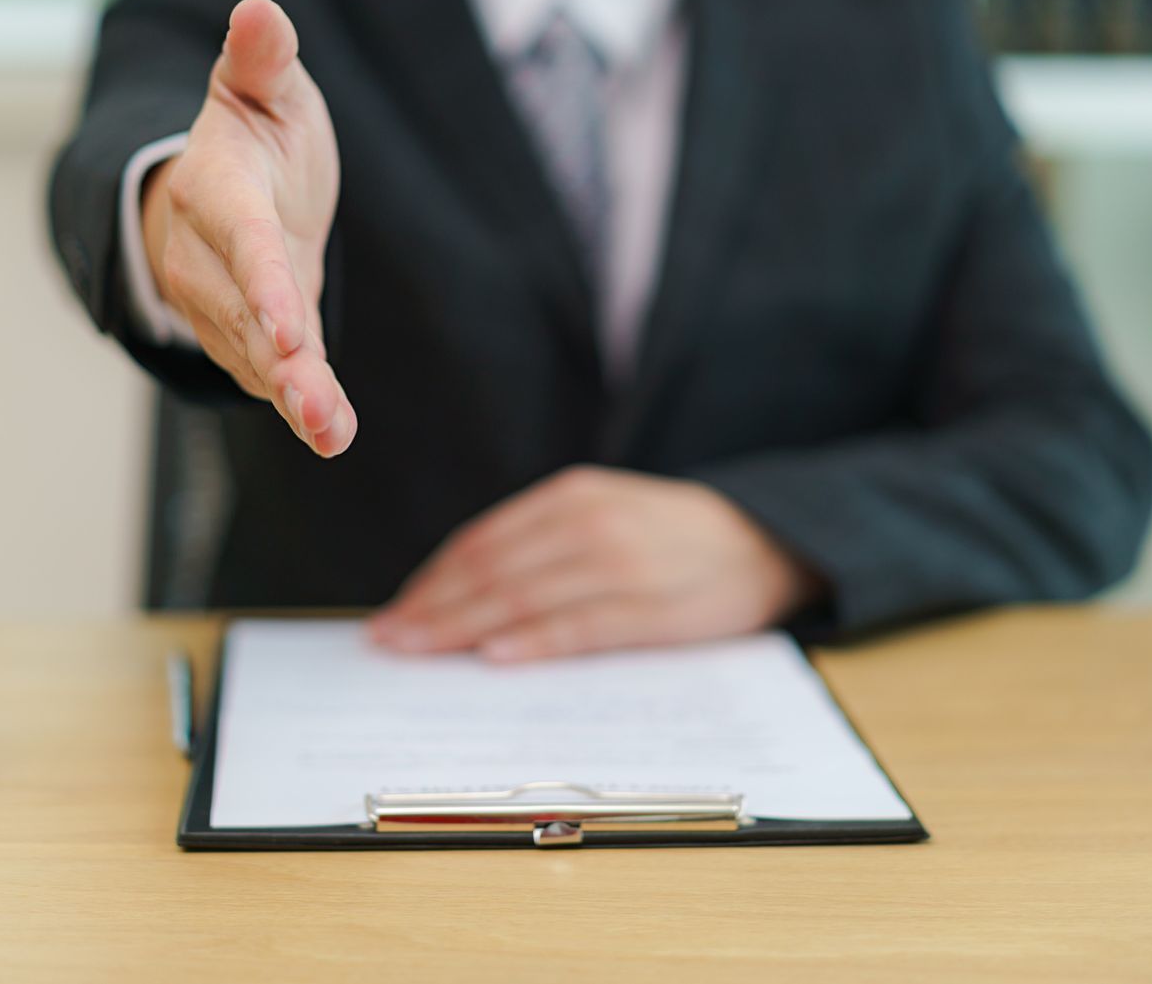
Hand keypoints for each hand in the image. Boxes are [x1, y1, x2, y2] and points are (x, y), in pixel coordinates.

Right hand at [142, 0, 355, 456]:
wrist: (224, 190)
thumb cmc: (255, 132)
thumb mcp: (265, 88)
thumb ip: (264, 60)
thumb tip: (261, 10)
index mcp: (216, 186)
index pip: (240, 236)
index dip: (262, 279)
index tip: (290, 321)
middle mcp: (205, 254)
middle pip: (244, 311)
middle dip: (279, 357)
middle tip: (313, 398)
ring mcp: (219, 303)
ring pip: (256, 354)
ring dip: (294, 396)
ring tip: (332, 432)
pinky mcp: (245, 338)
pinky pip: (270, 375)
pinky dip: (302, 406)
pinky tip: (334, 434)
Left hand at [369, 466, 821, 661]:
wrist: (764, 540)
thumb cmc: (669, 539)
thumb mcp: (603, 515)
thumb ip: (540, 545)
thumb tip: (460, 593)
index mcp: (571, 496)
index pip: (482, 541)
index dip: (431, 580)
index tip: (392, 614)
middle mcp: (590, 522)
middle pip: (492, 569)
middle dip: (431, 608)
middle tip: (386, 641)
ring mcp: (622, 563)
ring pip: (524, 596)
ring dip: (462, 627)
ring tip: (419, 652)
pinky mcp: (653, 606)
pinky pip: (581, 626)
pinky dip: (534, 641)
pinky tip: (495, 656)